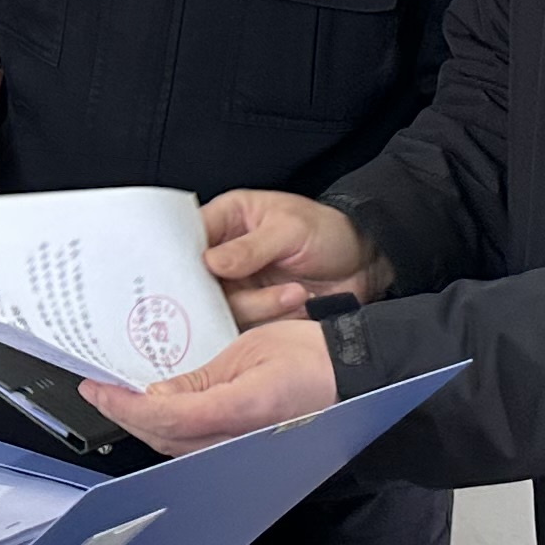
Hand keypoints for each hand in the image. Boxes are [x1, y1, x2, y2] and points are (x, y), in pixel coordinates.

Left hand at [82, 320, 337, 455]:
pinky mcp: (242, 448)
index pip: (165, 416)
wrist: (350, 374)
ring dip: (142, 425)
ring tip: (117, 397)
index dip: (124, 406)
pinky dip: (167, 429)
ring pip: (175, 447)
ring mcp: (240, 450)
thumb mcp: (248, 350)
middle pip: (162, 437)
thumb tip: (154, 396)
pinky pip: (194, 445)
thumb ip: (200, 380)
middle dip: (124, 416)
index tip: (97, 389)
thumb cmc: (310, 356)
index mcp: (239, 410)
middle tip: (96, 390)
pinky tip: (153, 409)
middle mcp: (237, 440)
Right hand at [198, 189, 380, 323]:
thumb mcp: (291, 229)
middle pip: (197, 280)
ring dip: (259, 304)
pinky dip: (270, 318)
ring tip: (294, 291)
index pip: (188, 237)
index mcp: (228, 220)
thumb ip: (251, 247)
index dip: (182, 256)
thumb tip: (210, 262)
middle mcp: (225, 254)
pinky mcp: (254, 312)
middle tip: (242, 291)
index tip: (193, 271)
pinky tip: (294, 302)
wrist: (362, 266)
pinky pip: (245, 324)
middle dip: (219, 291)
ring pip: (222, 307)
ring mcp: (238, 286)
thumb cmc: (327, 232)